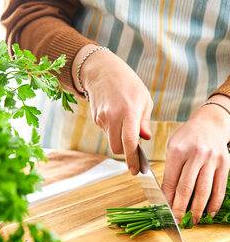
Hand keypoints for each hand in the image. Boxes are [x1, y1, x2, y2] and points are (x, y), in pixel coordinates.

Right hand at [72, 44, 151, 173]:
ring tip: (125, 122)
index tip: (136, 171)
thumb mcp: (144, 98)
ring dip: (119, 139)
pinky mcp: (95, 118)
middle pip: (117, 148)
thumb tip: (145, 139)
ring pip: (111, 141)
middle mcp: (113, 116)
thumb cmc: (128, 83)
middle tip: (134, 149)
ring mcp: (102, 118)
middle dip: (126, 152)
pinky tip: (116, 115)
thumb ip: (144, 121)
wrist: (101, 70)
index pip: (130, 142)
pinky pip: (106, 132)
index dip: (133, 159)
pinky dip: (113, 130)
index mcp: (129, 111)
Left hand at [162, 95, 229, 223]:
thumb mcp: (172, 148)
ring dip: (197, 209)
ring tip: (192, 220)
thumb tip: (166, 196)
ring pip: (204, 190)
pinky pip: (220, 187)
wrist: (210, 123)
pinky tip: (209, 212)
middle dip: (180, 208)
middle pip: (187, 187)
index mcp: (178, 150)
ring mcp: (212, 159)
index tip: (165, 212)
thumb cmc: (187, 137)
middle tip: (177, 222)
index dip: (167, 199)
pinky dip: (214, 203)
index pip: (171, 180)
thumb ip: (170, 170)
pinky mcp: (224, 164)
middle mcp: (196, 154)